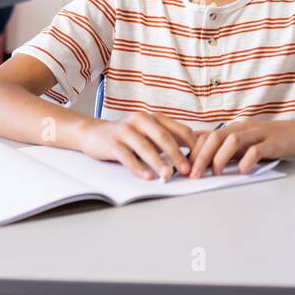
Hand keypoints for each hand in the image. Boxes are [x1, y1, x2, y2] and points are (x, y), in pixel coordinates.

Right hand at [78, 113, 196, 180]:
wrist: (93, 133)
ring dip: (158, 162)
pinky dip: (137, 167)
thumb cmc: (128, 136)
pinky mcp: (112, 142)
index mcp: (155, 118)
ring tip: (167, 175)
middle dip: (177, 155)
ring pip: (145, 147)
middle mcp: (142, 120)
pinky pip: (127, 156)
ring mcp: (126, 130)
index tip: (200, 160)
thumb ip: (169, 140)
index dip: (192, 145)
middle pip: (164, 137)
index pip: (180, 130)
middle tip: (187, 170)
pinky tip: (146, 176)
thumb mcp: (149, 134)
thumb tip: (196, 151)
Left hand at [188, 117, 294, 177]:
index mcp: (235, 128)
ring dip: (220, 157)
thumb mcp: (247, 142)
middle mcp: (244, 128)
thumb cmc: (273, 140)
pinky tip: (243, 171)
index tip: (185, 168)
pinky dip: (247, 161)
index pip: (207, 135)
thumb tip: (203, 159)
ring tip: (215, 173)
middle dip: (201, 156)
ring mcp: (258, 134)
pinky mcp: (273, 142)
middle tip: (194, 175)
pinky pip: (256, 150)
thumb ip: (229, 148)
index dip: (194, 151)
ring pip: (232, 140)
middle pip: (216, 137)